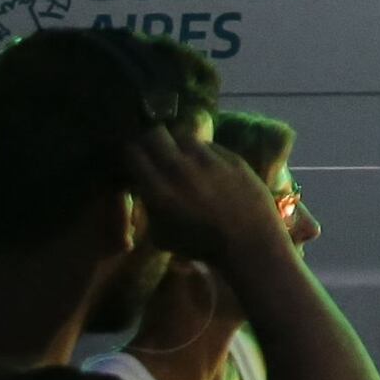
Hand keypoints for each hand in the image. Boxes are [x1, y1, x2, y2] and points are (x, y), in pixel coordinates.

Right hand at [120, 128, 294, 269]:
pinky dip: (201, 150)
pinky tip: (204, 162)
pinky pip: (208, 144)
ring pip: (183, 135)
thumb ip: (149, 206)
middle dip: (151, 140)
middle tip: (154, 149)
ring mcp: (208, 160)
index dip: (131, 153)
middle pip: (156, 134)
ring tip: (180, 154)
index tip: (134, 157)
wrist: (248, 241)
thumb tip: (145, 186)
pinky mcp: (231, 156)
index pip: (134, 154)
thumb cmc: (201, 245)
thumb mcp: (161, 235)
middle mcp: (180, 169)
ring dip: (177, 142)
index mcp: (159, 190)